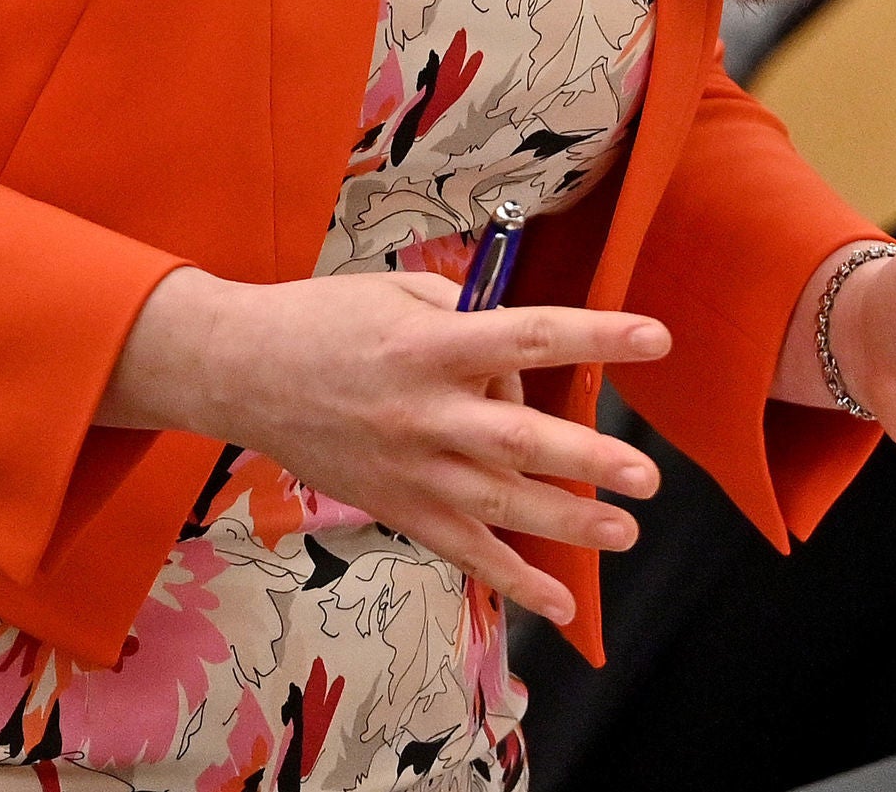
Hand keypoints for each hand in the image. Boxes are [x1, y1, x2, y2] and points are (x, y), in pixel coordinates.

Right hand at [99, 266, 664, 625]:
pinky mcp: (397, 507)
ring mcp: (410, 469)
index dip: (597, 337)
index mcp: (430, 346)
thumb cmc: (323, 320)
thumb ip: (470, 319)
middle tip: (646, 476)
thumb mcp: (400, 292)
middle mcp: (424, 413)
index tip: (656, 338)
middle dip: (587, 460)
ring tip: (625, 530)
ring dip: (567, 523)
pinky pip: (462, 551)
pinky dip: (513, 581)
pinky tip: (559, 603)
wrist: (238, 372)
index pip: (531, 337)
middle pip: (518, 440)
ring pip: (499, 505)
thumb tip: (526, 360)